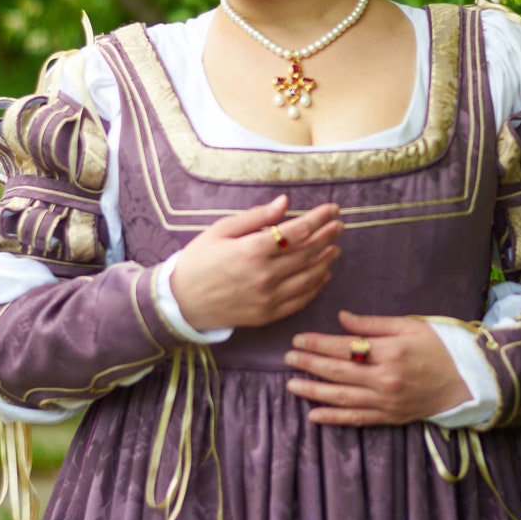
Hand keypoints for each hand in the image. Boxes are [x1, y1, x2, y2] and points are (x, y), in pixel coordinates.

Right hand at [170, 193, 342, 330]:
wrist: (181, 301)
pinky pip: (300, 300)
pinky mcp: (267, 315)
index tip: (332, 209)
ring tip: (335, 247)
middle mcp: (265, 275)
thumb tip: (284, 203)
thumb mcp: (221, 230)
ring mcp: (268, 298)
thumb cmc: (198, 260)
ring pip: (309, 277)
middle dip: (328, 237)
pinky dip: (316, 286)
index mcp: (252, 250)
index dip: (319, 219)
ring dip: (326, 261)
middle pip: (308, 253)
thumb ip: (256, 218)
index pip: (297, 231)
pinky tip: (322, 274)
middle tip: (340, 226)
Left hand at [284, 308, 470, 425]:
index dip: (318, 343)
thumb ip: (373, 324)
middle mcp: (385, 379)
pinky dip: (333, 418)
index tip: (298, 339)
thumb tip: (341, 318)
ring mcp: (386, 401)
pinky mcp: (389, 417)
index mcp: (391, 352)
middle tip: (288, 358)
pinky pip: (356, 419)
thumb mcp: (409, 326)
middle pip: (338, 372)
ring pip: (342, 398)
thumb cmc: (439, 347)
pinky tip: (313, 415)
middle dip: (309, 365)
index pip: (345, 348)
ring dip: (313, 392)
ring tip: (291, 385)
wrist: (467, 381)